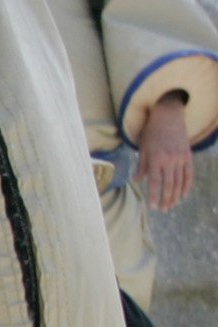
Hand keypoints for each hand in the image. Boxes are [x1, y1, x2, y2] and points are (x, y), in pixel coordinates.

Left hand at [137, 95, 197, 213]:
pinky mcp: (188, 157)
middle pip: (169, 185)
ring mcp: (181, 159)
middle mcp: (170, 160)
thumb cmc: (151, 132)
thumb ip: (141, 165)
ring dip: (176, 196)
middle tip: (163, 210)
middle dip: (166, 199)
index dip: (155, 196)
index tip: (153, 207)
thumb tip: (138, 180)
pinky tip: (183, 195)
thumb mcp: (142, 147)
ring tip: (171, 205)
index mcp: (156, 158)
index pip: (156, 182)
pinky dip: (187, 186)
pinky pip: (189, 175)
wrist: (169, 117)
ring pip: (180, 182)